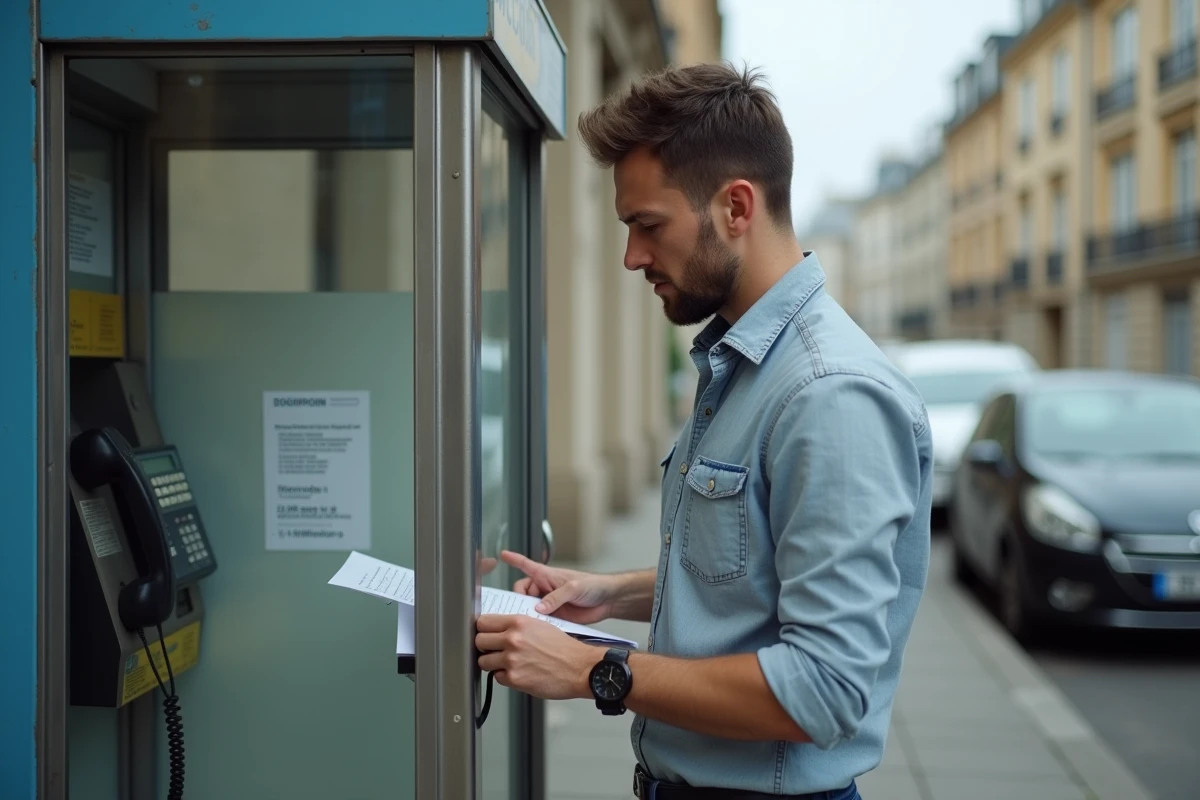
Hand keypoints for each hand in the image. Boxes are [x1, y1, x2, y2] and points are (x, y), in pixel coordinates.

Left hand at [476, 614, 597, 699]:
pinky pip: (497, 678)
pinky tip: (517, 673)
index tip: (485, 633)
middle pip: (479, 641)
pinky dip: (504, 677)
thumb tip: (498, 630)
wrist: (579, 667)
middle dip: (484, 647)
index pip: (484, 621)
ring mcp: (512, 660)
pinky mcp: (514, 679)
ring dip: (492, 663)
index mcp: (519, 622)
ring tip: (505, 663)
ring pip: (483, 662)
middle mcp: (513, 639)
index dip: (483, 629)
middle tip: (492, 650)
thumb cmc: (563, 648)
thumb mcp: (540, 625)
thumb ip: (517, 626)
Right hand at [498, 550, 617, 624]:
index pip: (526, 565)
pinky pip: (540, 621)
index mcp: (547, 576)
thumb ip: (556, 597)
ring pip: (528, 609)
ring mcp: (549, 604)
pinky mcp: (555, 618)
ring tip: (527, 621)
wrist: (608, 600)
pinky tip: (538, 631)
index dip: (513, 559)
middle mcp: (545, 589)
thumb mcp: (574, 588)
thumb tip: (538, 608)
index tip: (502, 555)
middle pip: (521, 593)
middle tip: (519, 610)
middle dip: (517, 601)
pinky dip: (537, 625)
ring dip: (526, 615)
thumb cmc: (593, 586)